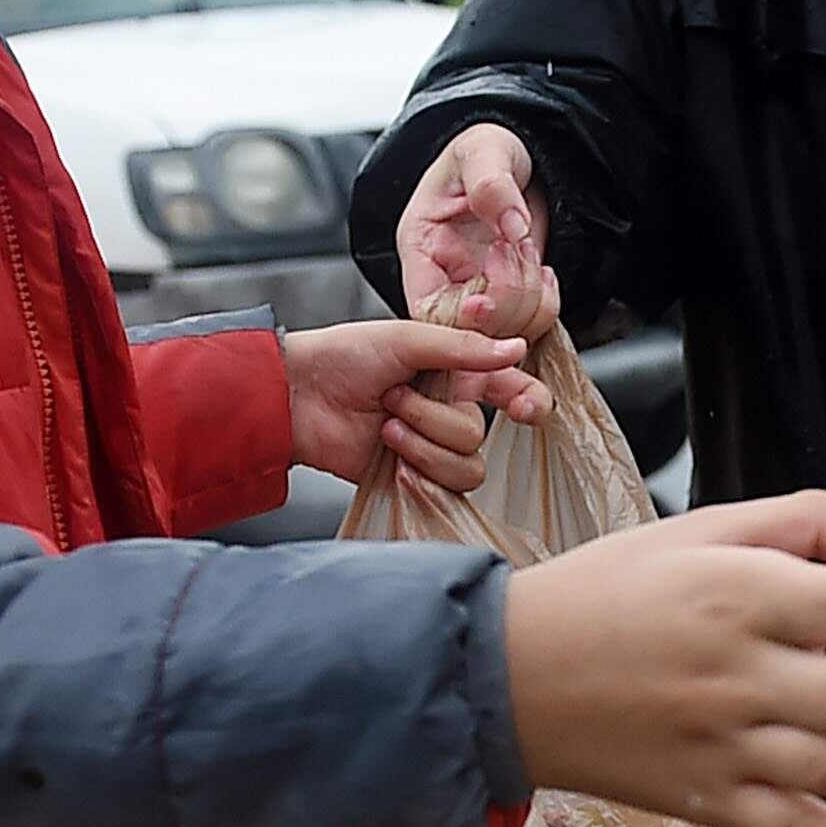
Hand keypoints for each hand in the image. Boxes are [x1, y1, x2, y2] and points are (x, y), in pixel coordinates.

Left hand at [286, 319, 543, 494]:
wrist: (297, 399)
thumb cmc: (342, 357)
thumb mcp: (406, 338)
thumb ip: (464, 347)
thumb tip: (514, 348)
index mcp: (455, 371)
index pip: (511, 388)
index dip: (528, 400)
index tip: (523, 408)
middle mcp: (448, 409)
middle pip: (479, 432)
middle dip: (434, 418)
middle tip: (394, 399)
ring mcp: (431, 446)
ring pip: (466, 464)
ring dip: (423, 445)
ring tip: (387, 428)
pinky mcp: (414, 476)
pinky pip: (444, 487)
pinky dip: (419, 472)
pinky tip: (390, 458)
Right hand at [398, 121, 561, 348]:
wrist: (523, 158)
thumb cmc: (487, 150)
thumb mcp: (483, 150)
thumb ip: (491, 183)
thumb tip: (511, 225)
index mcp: (422, 248)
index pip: (425, 307)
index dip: (457, 316)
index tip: (486, 298)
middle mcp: (446, 279)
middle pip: (467, 329)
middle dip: (506, 298)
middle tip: (520, 249)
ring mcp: (480, 293)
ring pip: (502, 333)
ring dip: (529, 299)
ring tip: (528, 250)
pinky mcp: (510, 300)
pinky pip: (530, 325)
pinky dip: (546, 306)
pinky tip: (543, 273)